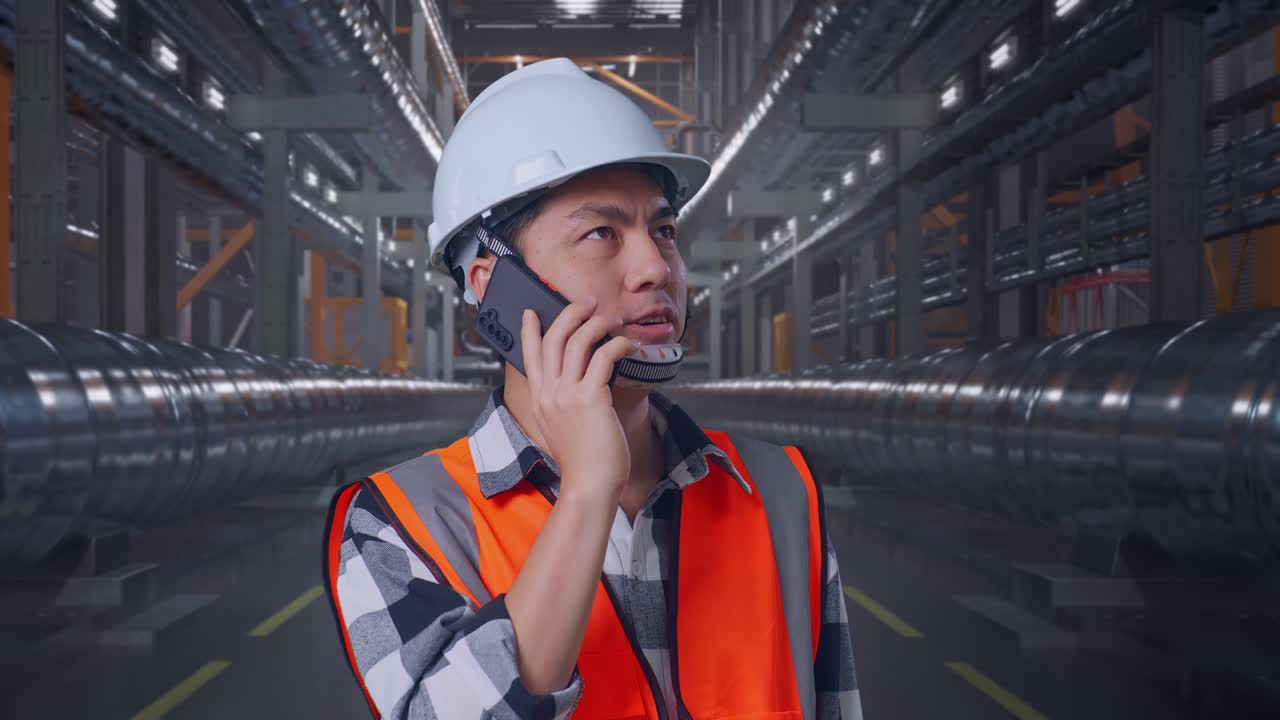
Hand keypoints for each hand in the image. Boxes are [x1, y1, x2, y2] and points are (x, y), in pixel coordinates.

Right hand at [520, 296, 638, 503]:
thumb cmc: (583, 462)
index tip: (531, 312)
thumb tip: (575, 387)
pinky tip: (629, 345)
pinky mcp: (591, 398)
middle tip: (586, 303)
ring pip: (577, 341)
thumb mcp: (560, 430)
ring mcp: (567, 395)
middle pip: (553, 339)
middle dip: (569, 314)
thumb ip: (561, 406)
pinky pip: (604, 356)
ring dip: (596, 324)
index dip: (529, 331)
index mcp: (539, 400)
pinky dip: (618, 344)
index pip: (529, 356)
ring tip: (610, 320)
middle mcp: (549, 393)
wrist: (589, 485)